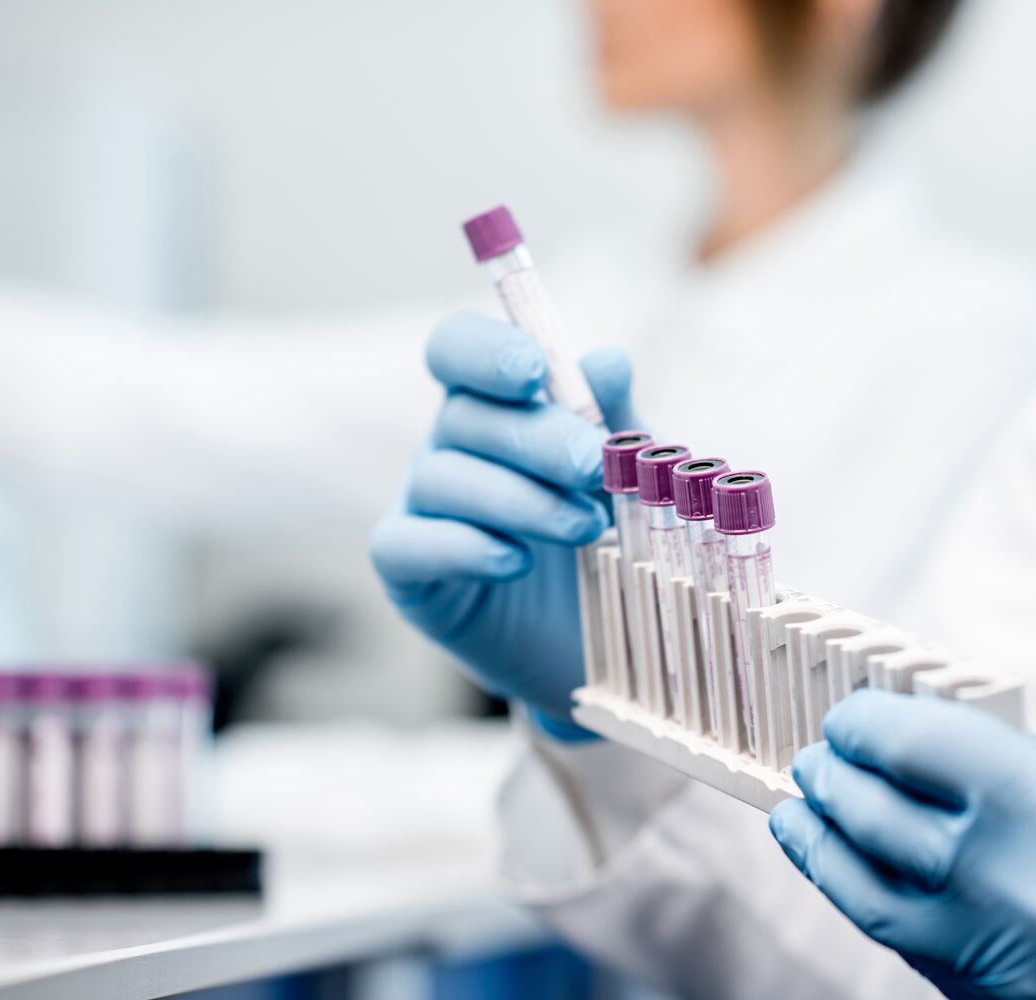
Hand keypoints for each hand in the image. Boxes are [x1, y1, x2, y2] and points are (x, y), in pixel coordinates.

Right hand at [370, 312, 638, 730]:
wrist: (604, 639)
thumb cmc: (612, 536)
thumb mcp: (628, 474)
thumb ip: (617, 419)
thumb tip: (607, 359)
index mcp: (495, 402)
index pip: (458, 347)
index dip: (485, 351)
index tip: (534, 371)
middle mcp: (449, 445)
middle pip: (463, 414)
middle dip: (533, 437)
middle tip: (591, 466)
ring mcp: (421, 505)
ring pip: (441, 478)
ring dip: (517, 498)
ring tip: (586, 528)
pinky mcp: (408, 572)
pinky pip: (406, 544)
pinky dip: (462, 548)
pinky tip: (516, 562)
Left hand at [770, 690, 1035, 999]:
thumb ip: (1020, 765)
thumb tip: (933, 745)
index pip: (912, 748)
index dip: (864, 724)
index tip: (848, 717)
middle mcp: (1015, 885)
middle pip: (875, 820)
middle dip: (832, 780)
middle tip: (816, 759)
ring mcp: (1003, 958)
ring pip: (868, 898)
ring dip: (821, 849)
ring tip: (800, 815)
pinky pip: (912, 949)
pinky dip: (871, 904)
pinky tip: (853, 876)